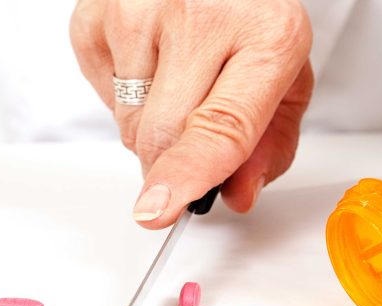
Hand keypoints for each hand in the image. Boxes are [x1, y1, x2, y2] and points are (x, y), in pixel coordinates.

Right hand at [71, 0, 312, 228]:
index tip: (158, 209)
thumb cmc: (252, 22)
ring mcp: (139, 9)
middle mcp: (200, 14)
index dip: (187, 174)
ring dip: (151, 127)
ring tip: (179, 77)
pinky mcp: (96, 13)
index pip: (221, 125)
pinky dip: (124, 96)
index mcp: (266, 35)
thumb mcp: (285, 83)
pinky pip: (102, 96)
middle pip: (162, 137)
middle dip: (172, 164)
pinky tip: (152, 61)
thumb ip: (269, 147)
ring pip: (128, 124)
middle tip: (192, 137)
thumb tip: (235, 195)